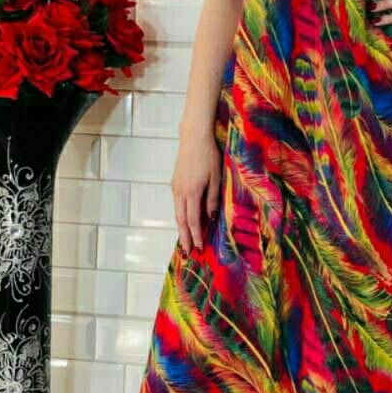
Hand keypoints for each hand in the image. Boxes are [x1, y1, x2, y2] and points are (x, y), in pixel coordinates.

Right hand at [172, 131, 222, 255]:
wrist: (194, 138)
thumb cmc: (209, 156)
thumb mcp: (216, 178)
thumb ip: (212, 199)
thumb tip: (210, 218)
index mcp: (192, 192)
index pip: (193, 220)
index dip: (196, 236)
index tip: (199, 249)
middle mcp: (180, 192)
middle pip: (181, 221)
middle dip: (185, 238)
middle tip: (187, 254)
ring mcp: (176, 188)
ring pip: (177, 214)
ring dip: (181, 229)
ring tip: (184, 242)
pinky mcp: (175, 183)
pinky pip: (177, 205)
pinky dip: (180, 217)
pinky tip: (184, 223)